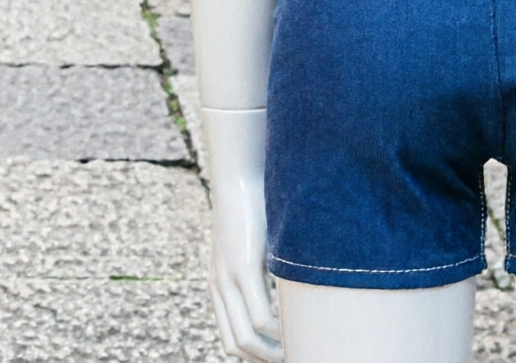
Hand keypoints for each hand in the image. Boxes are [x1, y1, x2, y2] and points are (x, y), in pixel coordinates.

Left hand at [203, 108, 280, 361]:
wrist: (240, 172)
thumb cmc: (255, 207)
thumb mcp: (257, 247)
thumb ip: (265, 271)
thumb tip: (292, 292)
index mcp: (219, 284)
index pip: (231, 340)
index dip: (257, 358)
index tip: (284, 356)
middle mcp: (218, 285)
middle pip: (236, 347)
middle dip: (265, 360)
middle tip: (294, 357)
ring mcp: (228, 277)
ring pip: (246, 339)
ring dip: (272, 354)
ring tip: (297, 351)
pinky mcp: (243, 265)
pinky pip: (258, 316)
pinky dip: (277, 333)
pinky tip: (293, 330)